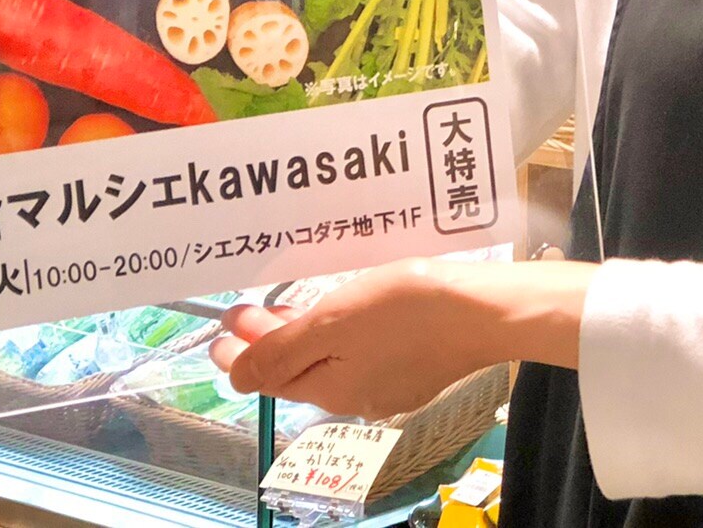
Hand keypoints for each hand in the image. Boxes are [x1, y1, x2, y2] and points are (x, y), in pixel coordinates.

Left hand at [210, 259, 591, 420]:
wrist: (482, 311)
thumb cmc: (404, 309)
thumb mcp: (331, 324)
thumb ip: (282, 351)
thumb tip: (235, 378)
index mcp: (332, 389)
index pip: (269, 378)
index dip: (239, 353)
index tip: (220, 329)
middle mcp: (357, 397)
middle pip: (297, 371)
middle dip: (266, 341)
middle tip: (245, 309)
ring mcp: (389, 385)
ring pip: (329, 362)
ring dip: (299, 336)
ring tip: (285, 305)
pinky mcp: (414, 368)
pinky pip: (359, 355)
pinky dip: (336, 336)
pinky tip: (340, 310)